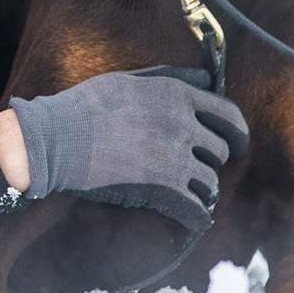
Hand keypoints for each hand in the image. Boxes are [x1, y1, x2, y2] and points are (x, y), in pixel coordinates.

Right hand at [7, 67, 249, 229]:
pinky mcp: (163, 188)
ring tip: (188, 190)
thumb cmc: (87, 106)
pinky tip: (189, 215)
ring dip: (201, 188)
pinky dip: (195, 214)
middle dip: (211, 160)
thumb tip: (205, 77)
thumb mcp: (130, 79)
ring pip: (211, 181)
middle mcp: (182, 124)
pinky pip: (197, 208)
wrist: (56, 140)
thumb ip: (171, 76)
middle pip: (221, 150)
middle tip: (197, 167)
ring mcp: (174, 157)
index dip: (237, 132)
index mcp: (176, 95)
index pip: (228, 114)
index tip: (236, 143)